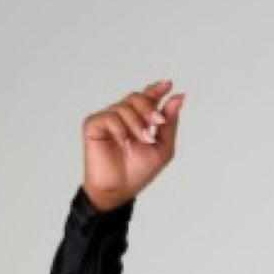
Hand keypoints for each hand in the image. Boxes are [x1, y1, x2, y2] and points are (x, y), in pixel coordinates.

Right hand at [81, 76, 184, 211]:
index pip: (146, 98)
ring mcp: (107, 119)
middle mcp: (122, 117)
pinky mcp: (93, 124)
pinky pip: (110, 117)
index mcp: (138, 120)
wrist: (119, 189)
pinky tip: (124, 143)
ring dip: (137, 124)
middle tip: (158, 122)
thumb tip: (179, 97)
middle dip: (149, 107)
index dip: (156, 89)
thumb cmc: (138, 172)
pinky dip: (121, 129)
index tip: (168, 84)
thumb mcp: (162, 148)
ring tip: (142, 141)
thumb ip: (170, 124)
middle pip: (136, 97)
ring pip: (124, 107)